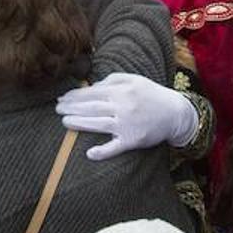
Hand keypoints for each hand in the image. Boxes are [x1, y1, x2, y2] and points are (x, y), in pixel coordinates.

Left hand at [56, 72, 199, 160]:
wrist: (175, 113)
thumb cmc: (152, 95)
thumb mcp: (135, 79)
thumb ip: (113, 79)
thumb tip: (92, 85)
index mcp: (122, 90)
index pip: (92, 93)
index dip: (75, 96)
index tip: (62, 98)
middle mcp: (123, 106)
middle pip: (91, 107)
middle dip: (71, 108)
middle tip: (57, 109)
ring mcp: (127, 125)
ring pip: (98, 125)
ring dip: (79, 124)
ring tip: (65, 122)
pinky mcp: (132, 141)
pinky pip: (115, 147)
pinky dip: (103, 152)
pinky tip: (90, 153)